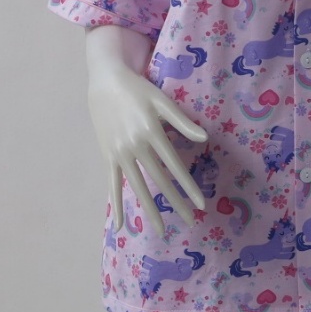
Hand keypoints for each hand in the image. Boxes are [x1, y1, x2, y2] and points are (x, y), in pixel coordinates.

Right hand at [87, 61, 207, 236]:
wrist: (105, 81)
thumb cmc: (138, 90)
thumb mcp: (162, 101)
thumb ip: (182, 122)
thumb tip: (205, 138)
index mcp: (152, 132)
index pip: (174, 166)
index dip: (188, 186)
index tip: (200, 204)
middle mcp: (135, 146)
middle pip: (158, 181)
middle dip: (175, 203)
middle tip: (190, 222)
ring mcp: (120, 153)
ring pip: (137, 187)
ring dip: (150, 210)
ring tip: (161, 229)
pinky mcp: (108, 156)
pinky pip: (113, 185)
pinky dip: (116, 205)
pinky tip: (121, 226)